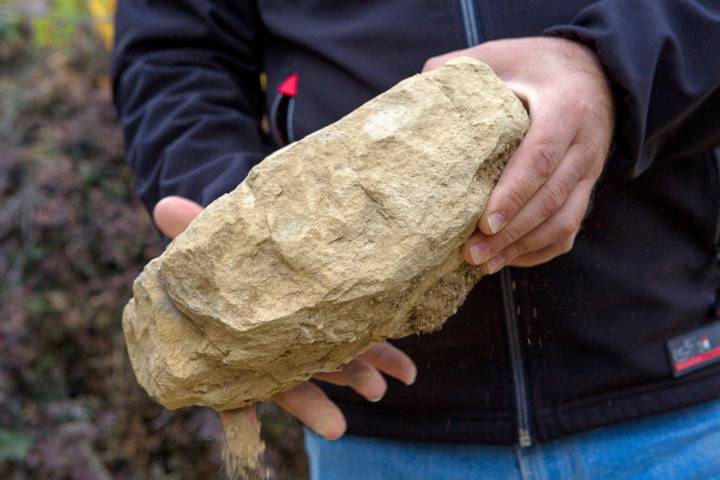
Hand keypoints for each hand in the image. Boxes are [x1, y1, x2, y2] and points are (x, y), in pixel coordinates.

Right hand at [153, 196, 416, 439]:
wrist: (266, 239)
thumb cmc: (233, 245)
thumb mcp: (209, 234)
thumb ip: (189, 226)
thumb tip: (161, 205)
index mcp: (238, 336)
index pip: (235, 380)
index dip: (237, 409)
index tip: (244, 428)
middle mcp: (275, 344)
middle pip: (290, 380)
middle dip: (311, 402)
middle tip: (334, 427)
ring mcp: (311, 334)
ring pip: (331, 363)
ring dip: (355, 378)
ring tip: (378, 391)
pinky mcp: (343, 318)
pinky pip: (365, 340)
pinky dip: (385, 355)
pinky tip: (407, 371)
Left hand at [424, 37, 613, 271]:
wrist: (593, 71)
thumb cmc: (536, 66)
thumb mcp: (502, 55)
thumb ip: (462, 69)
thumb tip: (419, 90)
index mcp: (565, 108)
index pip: (541, 157)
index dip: (514, 194)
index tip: (484, 223)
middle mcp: (585, 144)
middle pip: (551, 198)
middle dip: (511, 232)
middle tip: (472, 253)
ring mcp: (590, 170)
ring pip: (564, 221)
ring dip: (523, 247)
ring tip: (484, 263)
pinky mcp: (587, 188)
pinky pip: (570, 229)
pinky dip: (540, 250)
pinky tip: (508, 259)